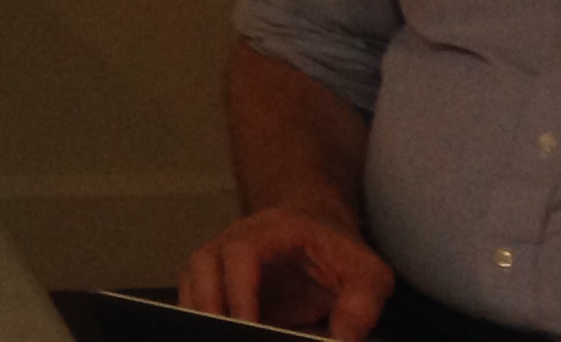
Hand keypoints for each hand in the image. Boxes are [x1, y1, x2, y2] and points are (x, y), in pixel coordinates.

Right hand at [181, 207, 394, 337]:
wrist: (319, 232)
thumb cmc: (341, 254)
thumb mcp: (369, 275)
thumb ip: (362, 305)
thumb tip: (343, 340)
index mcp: (273, 230)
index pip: (242, 251)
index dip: (239, 289)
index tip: (247, 325)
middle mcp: (238, 238)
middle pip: (204, 262)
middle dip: (207, 304)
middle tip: (222, 335)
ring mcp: (223, 258)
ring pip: (192, 276)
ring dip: (196, 309)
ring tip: (209, 335)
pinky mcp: (219, 280)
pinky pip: (195, 292)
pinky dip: (196, 314)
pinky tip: (209, 333)